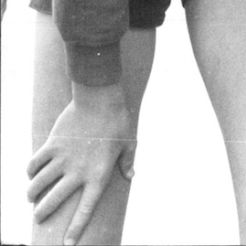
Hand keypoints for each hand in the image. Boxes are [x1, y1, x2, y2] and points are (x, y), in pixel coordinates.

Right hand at [27, 84, 134, 244]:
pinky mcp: (52, 145)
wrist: (100, 97)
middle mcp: (78, 171)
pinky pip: (35, 163)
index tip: (68, 244)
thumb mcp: (128, 143)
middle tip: (38, 219)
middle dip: (43, 213)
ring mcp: (63, 158)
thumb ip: (127, 162)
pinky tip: (31, 173)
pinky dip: (30, 170)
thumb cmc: (118, 121)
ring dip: (32, 193)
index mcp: (99, 174)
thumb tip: (131, 176)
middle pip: (54, 201)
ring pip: (39, 185)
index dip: (76, 228)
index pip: (86, 209)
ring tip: (32, 196)